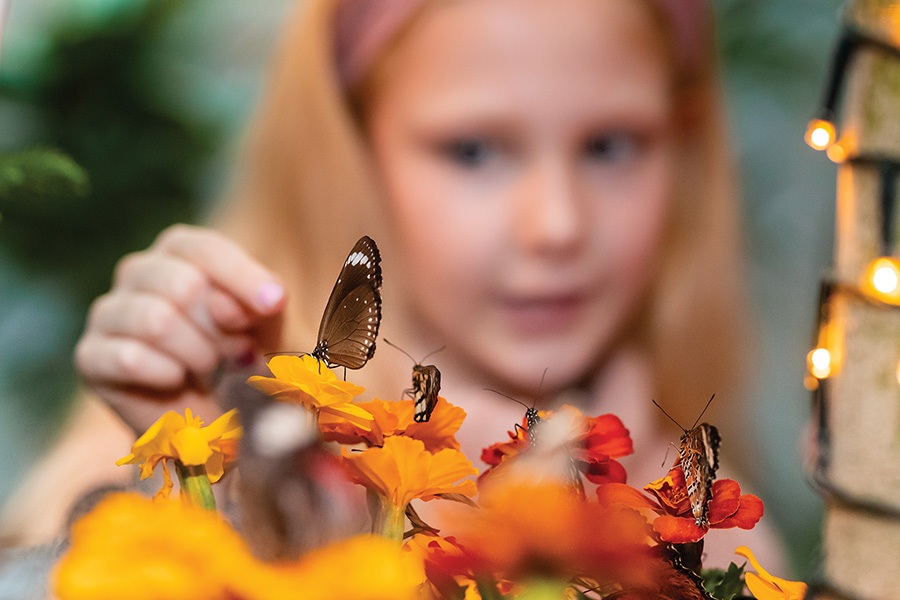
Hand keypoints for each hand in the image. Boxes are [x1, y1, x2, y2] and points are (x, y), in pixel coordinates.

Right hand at [75, 224, 286, 433]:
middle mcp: (138, 271)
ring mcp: (107, 312)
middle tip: (234, 351)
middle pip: (183, 284)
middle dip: (220, 327)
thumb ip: (259, 306)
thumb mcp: (266, 325)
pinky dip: (168, 375)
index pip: (204, 248)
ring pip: (156, 320)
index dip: (242, 276)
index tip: (275, 303)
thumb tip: (240, 302)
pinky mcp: (90, 356)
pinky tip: (176, 381)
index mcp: (180, 251)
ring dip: (198, 353)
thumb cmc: (239, 357)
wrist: (206, 415)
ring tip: (207, 367)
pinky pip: (130, 358)